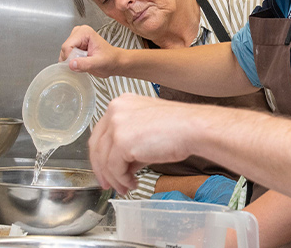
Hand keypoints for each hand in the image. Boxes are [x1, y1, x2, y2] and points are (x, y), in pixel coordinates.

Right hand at [60, 25, 122, 76]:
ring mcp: (76, 39)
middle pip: (64, 49)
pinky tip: (82, 62)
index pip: (67, 46)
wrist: (114, 62)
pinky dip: (71, 61)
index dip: (70, 58)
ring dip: (71, 61)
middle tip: (84, 63)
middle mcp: (79, 33)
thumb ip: (85, 64)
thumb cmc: (110, 60)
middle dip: (71, 59)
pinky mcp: (75, 45)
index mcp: (85, 32)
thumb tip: (71, 64)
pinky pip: (66, 55)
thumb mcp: (98, 63)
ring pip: (64, 53)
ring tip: (84, 62)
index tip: (78, 64)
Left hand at [88, 94, 213, 193]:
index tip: (105, 169)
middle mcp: (115, 111)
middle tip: (108, 184)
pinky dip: (122, 179)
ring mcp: (117, 125)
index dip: (101, 154)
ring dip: (114, 178)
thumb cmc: (179, 128)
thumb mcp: (147, 131)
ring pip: (104, 159)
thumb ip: (130, 146)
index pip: (101, 132)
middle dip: (102, 169)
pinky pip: (115, 167)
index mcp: (121, 104)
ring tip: (125, 187)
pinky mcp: (121, 141)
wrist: (193, 129)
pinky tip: (132, 183)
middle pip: (97, 146)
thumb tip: (124, 166)